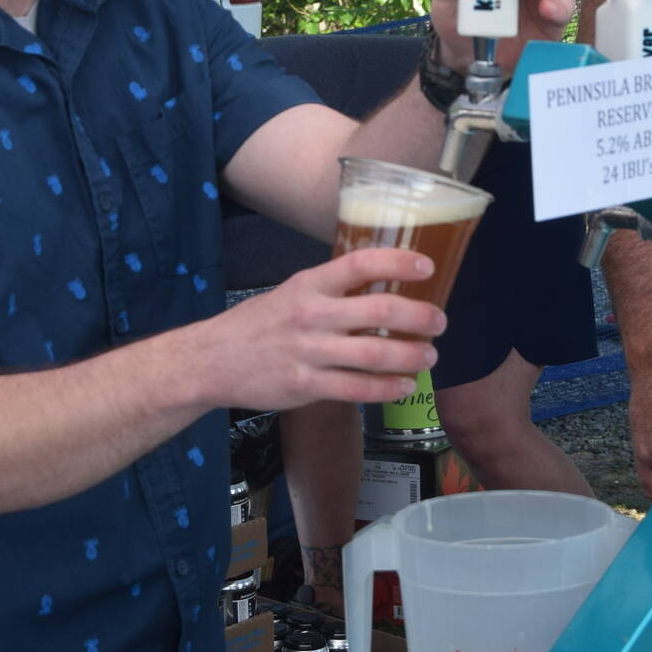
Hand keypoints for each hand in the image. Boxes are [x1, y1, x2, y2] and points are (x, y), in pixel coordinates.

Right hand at [197, 248, 444, 411]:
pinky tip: (404, 385)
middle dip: (419, 317)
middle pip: (379, 312)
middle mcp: (311, 314)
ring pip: (374, 355)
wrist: (211, 360)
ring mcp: (308, 352)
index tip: (427, 268)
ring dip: (411, 355)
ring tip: (429, 355)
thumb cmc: (258, 324)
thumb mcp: (292, 293)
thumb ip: (332, 291)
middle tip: (439, 321)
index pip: (360, 263)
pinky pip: (357, 388)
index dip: (398, 263)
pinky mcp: (305, 385)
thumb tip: (382, 287)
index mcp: (309, 285)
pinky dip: (388, 388)